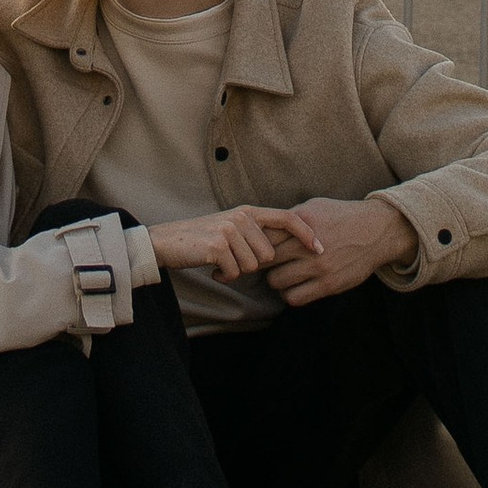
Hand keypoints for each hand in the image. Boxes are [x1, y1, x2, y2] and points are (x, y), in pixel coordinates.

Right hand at [144, 204, 308, 285]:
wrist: (167, 241)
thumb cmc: (201, 239)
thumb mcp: (231, 228)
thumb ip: (254, 232)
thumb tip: (281, 250)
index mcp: (248, 211)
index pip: (286, 218)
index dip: (305, 233)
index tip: (320, 248)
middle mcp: (240, 217)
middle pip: (268, 254)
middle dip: (252, 264)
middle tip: (231, 259)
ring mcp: (229, 230)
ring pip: (252, 266)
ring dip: (236, 271)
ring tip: (219, 262)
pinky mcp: (217, 246)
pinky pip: (235, 273)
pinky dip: (224, 276)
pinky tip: (212, 268)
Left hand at [262, 195, 419, 306]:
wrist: (375, 231)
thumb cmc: (341, 217)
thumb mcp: (315, 207)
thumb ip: (290, 219)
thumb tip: (263, 229)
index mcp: (301, 223)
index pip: (264, 236)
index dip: (256, 242)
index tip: (257, 246)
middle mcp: (307, 245)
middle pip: (266, 260)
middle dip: (262, 262)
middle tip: (267, 264)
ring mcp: (318, 267)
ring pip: (276, 282)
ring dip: (276, 280)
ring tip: (283, 275)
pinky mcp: (328, 285)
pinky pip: (294, 298)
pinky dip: (290, 294)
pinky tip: (295, 286)